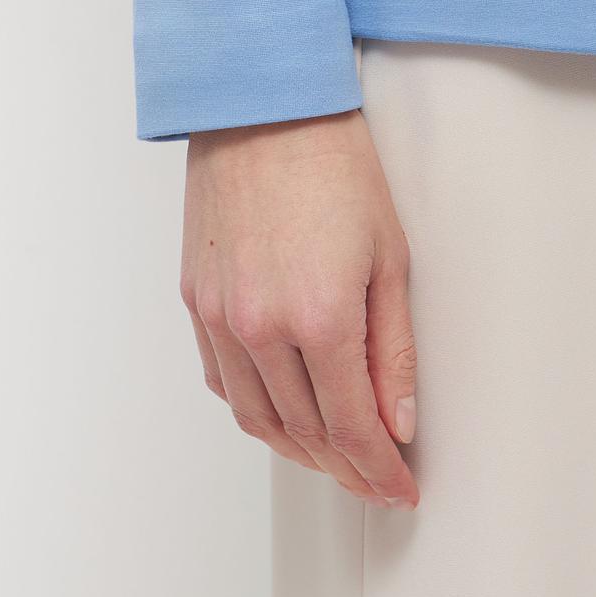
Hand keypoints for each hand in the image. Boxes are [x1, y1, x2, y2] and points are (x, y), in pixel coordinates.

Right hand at [182, 108, 418, 507]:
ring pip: (256, 417)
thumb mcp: (390, 259)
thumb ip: (393, 349)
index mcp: (317, 317)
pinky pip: (222, 380)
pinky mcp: (196, 300)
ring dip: (297, 449)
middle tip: (374, 482)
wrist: (263, 110)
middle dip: (344, 467)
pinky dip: (253, 411)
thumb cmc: (332, 166)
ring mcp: (219, 316)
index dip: (378, 468)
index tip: (399, 486)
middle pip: (303, 431)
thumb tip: (396, 420)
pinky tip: (280, 416)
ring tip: (333, 460)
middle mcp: (259, 326)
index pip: (351, 425)